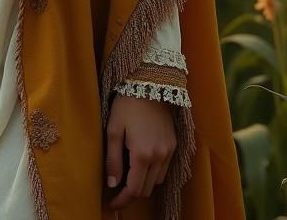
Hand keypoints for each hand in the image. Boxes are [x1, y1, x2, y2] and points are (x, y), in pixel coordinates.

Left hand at [104, 93, 176, 207]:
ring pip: (156, 181)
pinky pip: (164, 168)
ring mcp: (169, 151)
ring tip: (128, 169)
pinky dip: (153, 171)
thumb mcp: (113, 129)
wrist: (149, 83)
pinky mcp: (174, 144)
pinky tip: (141, 160)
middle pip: (146, 189)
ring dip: (143, 181)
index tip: (111, 204)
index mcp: (142, 154)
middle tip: (116, 185)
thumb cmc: (126, 104)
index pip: (134, 190)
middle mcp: (160, 156)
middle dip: (131, 192)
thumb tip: (112, 184)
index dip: (122, 200)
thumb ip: (112, 159)